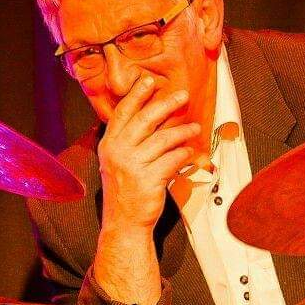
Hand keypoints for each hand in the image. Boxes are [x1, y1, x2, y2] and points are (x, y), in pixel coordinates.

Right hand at [97, 75, 199, 231]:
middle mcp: (118, 153)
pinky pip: (172, 160)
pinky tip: (189, 151)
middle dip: (166, 105)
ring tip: (194, 128)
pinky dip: (183, 154)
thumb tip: (151, 117)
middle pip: (145, 120)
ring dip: (182, 131)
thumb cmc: (124, 192)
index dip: (137, 95)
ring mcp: (133, 166)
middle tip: (182, 96)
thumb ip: (128, 140)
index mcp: (109, 145)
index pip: (123, 113)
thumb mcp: (117, 162)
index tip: (149, 81)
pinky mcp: (149, 180)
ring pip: (163, 139)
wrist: (123, 223)